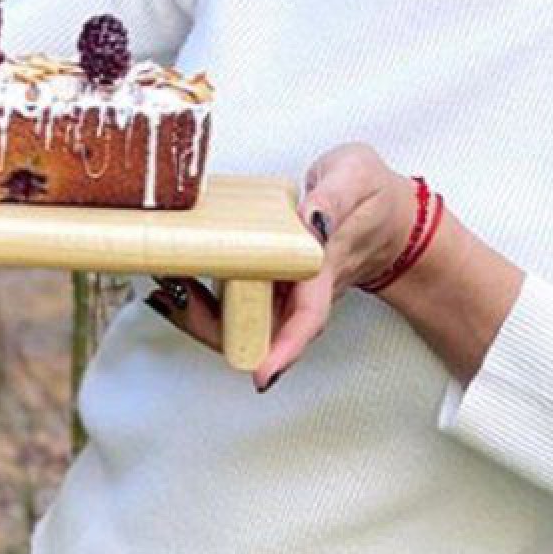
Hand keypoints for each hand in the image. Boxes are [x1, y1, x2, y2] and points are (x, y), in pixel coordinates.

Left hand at [143, 142, 416, 390]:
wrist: (389, 215)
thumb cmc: (373, 197)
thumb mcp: (357, 178)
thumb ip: (333, 196)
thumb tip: (310, 219)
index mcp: (327, 266)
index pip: (308, 317)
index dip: (284, 349)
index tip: (261, 375)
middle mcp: (304, 289)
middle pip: (260, 331)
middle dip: (212, 326)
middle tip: (170, 296)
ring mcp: (287, 289)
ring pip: (242, 321)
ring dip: (198, 310)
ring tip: (163, 278)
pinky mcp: (272, 279)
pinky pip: (236, 299)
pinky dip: (201, 291)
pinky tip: (174, 270)